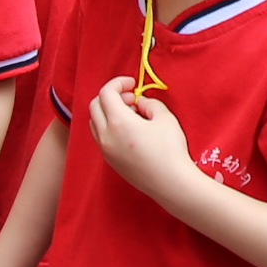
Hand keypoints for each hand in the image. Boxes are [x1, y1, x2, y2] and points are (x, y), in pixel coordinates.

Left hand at [90, 75, 199, 206]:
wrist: (171, 183)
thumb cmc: (170, 149)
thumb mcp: (165, 117)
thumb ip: (149, 103)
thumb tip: (139, 103)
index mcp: (118, 122)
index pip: (106, 93)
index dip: (118, 83)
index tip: (133, 84)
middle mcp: (106, 136)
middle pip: (95, 106)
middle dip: (111, 96)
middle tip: (132, 100)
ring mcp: (106, 151)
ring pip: (95, 122)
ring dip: (108, 112)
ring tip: (132, 116)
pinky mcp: (110, 162)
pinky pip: (101, 137)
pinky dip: (109, 127)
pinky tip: (130, 131)